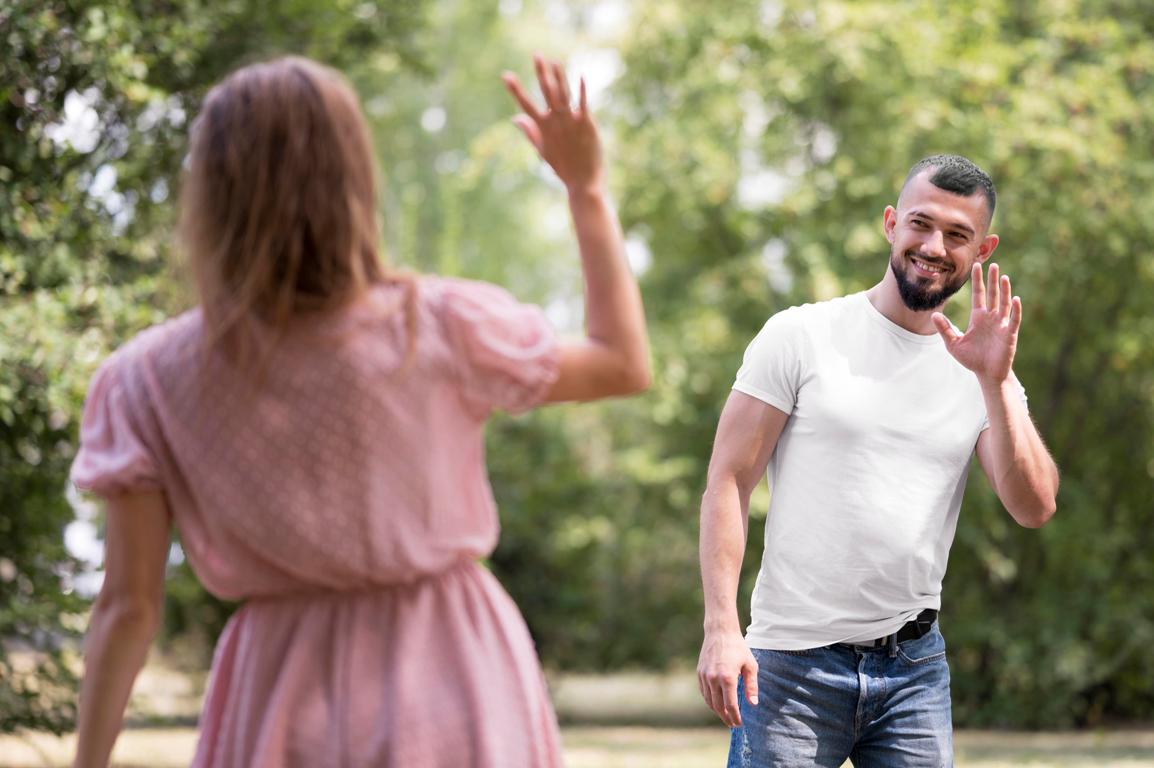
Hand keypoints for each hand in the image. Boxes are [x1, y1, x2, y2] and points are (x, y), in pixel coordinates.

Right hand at [502, 55, 604, 193]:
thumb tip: (515, 118)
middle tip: (536, 54)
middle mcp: (555, 121)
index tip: (505, 75)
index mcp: (543, 127)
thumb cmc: (562, 166)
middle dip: (541, 72)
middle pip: (547, 92)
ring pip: (564, 94)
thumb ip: (529, 131)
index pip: (526, 105)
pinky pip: (584, 102)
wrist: (583, 181)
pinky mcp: (586, 123)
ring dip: (560, 76)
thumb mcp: (542, 149)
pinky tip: (581, 75)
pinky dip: (582, 89)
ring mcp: (571, 121)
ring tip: (555, 60)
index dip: (515, 89)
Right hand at [697, 629, 758, 726]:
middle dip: (726, 718)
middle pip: (718, 706)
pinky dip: (710, 701)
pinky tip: (717, 703)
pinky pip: (704, 692)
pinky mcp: (699, 673)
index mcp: (727, 678)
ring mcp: (704, 676)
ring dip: (717, 711)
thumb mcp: (750, 665)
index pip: (730, 705)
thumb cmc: (738, 648)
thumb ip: (751, 686)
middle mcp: (713, 679)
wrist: (720, 632)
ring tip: (726, 716)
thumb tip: (753, 704)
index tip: (739, 724)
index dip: (735, 717)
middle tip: (733, 724)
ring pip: (709, 701)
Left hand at [932, 262, 1020, 383]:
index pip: (978, 295)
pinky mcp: (1009, 334)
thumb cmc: (972, 358)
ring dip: (1004, 290)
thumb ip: (945, 329)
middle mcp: (991, 317)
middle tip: (993, 264)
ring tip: (1004, 277)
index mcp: (978, 317)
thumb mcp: (953, 344)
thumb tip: (934, 314)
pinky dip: (1015, 310)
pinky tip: (1015, 299)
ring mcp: (1001, 324)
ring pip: (1003, 303)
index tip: (976, 266)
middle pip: (992, 294)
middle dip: (992, 280)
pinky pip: (1013, 319)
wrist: (987, 373)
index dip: (977, 281)